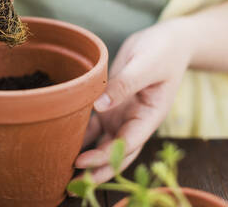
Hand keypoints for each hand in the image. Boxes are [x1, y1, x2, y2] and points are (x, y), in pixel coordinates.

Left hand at [75, 18, 192, 182]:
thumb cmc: (162, 51)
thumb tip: (100, 105)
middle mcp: (134, 122)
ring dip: (86, 158)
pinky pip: (93, 126)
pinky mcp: (110, 107)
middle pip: (115, 154)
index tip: (82, 162)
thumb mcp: (146, 64)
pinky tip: (61, 143)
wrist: (166, 42)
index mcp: (149, 116)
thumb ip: (125, 84)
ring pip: (102, 144)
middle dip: (96, 171)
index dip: (106, 157)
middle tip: (70, 185)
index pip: (128, 144)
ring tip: (61, 171)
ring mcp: (122, 116)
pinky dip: (80, 137)